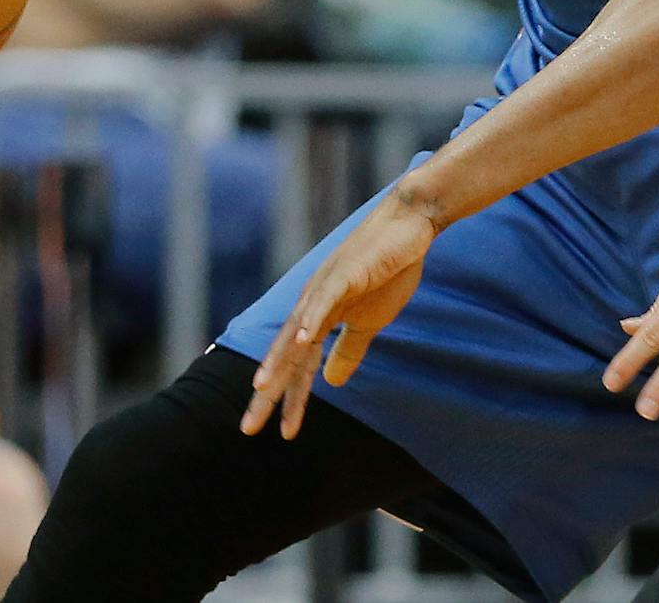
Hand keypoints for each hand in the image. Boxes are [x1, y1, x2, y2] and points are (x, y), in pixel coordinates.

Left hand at [239, 189, 437, 439]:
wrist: (408, 224)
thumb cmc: (390, 269)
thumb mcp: (371, 321)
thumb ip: (350, 350)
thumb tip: (332, 383)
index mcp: (320, 318)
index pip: (300, 366)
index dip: (290, 398)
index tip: (282, 433)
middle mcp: (313, 304)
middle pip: (286, 354)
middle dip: (268, 391)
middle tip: (249, 427)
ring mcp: (325, 288)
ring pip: (296, 331)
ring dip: (279, 361)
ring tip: (261, 390)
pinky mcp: (344, 273)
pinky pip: (324, 301)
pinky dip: (311, 320)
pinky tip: (301, 342)